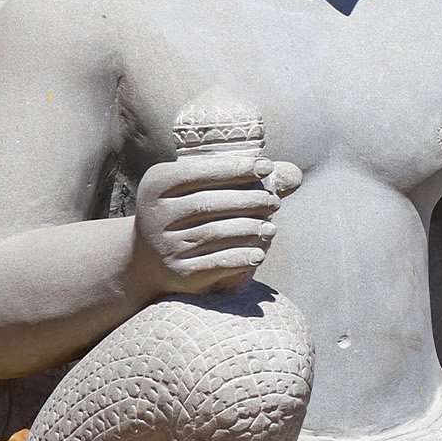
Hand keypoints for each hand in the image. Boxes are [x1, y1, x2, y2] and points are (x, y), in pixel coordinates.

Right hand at [130, 146, 300, 296]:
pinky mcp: (179, 273)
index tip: (267, 167)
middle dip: (249, 200)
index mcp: (156, 184)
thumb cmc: (184, 212)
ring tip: (272, 227)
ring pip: (216, 234)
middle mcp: (154, 215)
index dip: (236, 168)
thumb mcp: (195, 188)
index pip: (199, 171)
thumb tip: (295, 174)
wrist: (146, 259)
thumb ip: (236, 177)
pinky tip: (260, 253)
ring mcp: (165, 246)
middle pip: (211, 204)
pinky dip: (242, 257)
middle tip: (274, 202)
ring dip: (250, 229)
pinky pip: (216, 263)